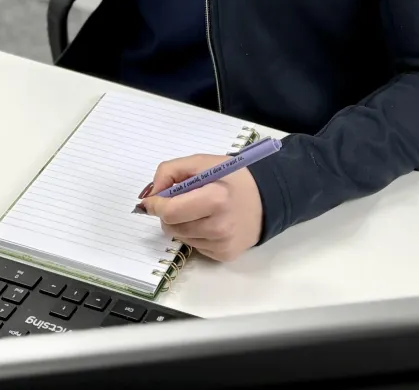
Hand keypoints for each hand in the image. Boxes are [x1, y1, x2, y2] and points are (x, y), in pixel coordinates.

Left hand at [139, 154, 263, 261]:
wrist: (269, 197)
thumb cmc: (234, 177)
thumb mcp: (204, 162)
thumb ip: (171, 171)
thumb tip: (150, 194)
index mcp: (216, 199)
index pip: (170, 211)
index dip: (156, 205)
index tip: (153, 200)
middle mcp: (220, 226)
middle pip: (172, 227)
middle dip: (168, 213)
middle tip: (181, 201)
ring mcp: (223, 244)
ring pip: (181, 237)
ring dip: (182, 224)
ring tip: (200, 210)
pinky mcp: (225, 255)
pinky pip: (195, 247)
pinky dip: (196, 234)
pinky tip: (211, 222)